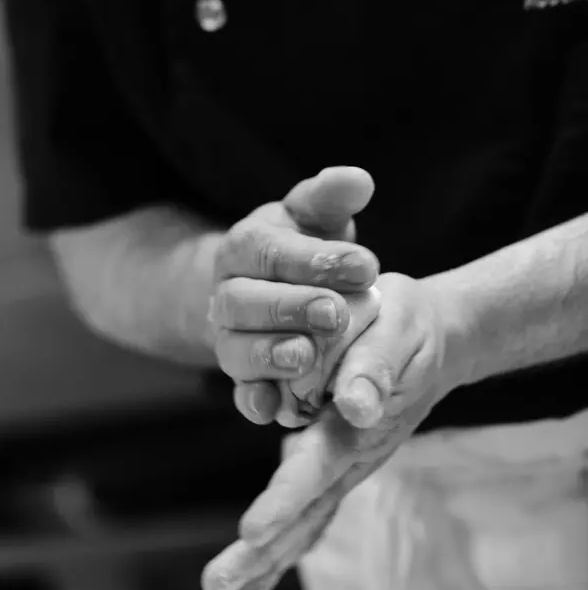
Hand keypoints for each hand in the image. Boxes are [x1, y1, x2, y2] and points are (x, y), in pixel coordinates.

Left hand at [201, 272, 468, 589]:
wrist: (437, 338)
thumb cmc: (408, 327)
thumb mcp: (395, 330)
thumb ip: (375, 368)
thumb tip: (358, 407)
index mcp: (358, 430)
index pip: (316, 470)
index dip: (284, 500)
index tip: (251, 533)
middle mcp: (351, 460)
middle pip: (303, 516)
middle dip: (261, 556)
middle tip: (218, 589)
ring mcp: (346, 469)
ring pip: (303, 524)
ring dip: (265, 563)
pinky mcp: (337, 467)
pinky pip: (307, 512)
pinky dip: (282, 545)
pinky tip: (254, 573)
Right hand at [212, 166, 379, 426]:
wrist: (268, 290)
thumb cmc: (302, 248)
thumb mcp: (315, 216)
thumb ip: (331, 197)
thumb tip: (359, 180)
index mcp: (243, 247)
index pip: (269, 250)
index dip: (313, 259)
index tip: (364, 266)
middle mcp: (226, 293)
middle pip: (244, 301)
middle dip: (290, 308)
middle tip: (335, 314)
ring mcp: (228, 337)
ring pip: (235, 349)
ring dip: (269, 355)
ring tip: (306, 357)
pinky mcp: (240, 376)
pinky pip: (238, 391)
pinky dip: (252, 401)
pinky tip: (274, 408)